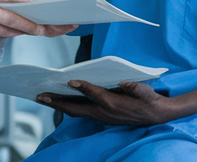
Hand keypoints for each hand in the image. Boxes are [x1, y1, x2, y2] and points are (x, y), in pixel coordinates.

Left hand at [37, 80, 178, 125]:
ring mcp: (101, 116)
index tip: (70, 80)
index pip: (95, 94)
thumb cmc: (149, 100)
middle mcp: (104, 113)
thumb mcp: (146, 91)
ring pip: (76, 112)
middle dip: (57, 102)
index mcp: (114, 104)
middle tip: (40, 95)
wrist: (156, 115)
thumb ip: (135, 86)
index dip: (82, 87)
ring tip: (43, 98)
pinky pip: (80, 113)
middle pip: (76, 108)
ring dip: (59, 105)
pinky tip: (59, 102)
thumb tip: (124, 82)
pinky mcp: (101, 117)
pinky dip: (67, 107)